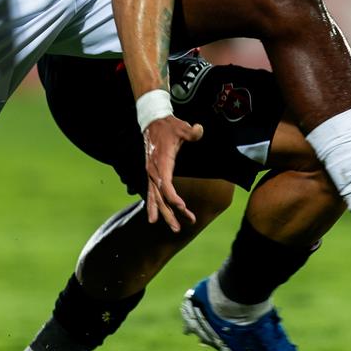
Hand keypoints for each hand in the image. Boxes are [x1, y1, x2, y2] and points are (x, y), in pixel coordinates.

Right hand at [142, 115, 203, 231]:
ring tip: (174, 228)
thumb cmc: (169, 126)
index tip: (183, 206)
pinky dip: (153, 206)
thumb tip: (199, 130)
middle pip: (160, 198)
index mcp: (161, 163)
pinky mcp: (151, 174)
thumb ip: (191, 131)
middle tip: (180, 228)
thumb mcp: (181, 127)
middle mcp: (153, 171)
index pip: (166, 185)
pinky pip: (151, 193)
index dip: (173, 197)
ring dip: (163, 214)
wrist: (152, 121)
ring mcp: (151, 174)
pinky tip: (155, 218)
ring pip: (155, 199)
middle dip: (170, 214)